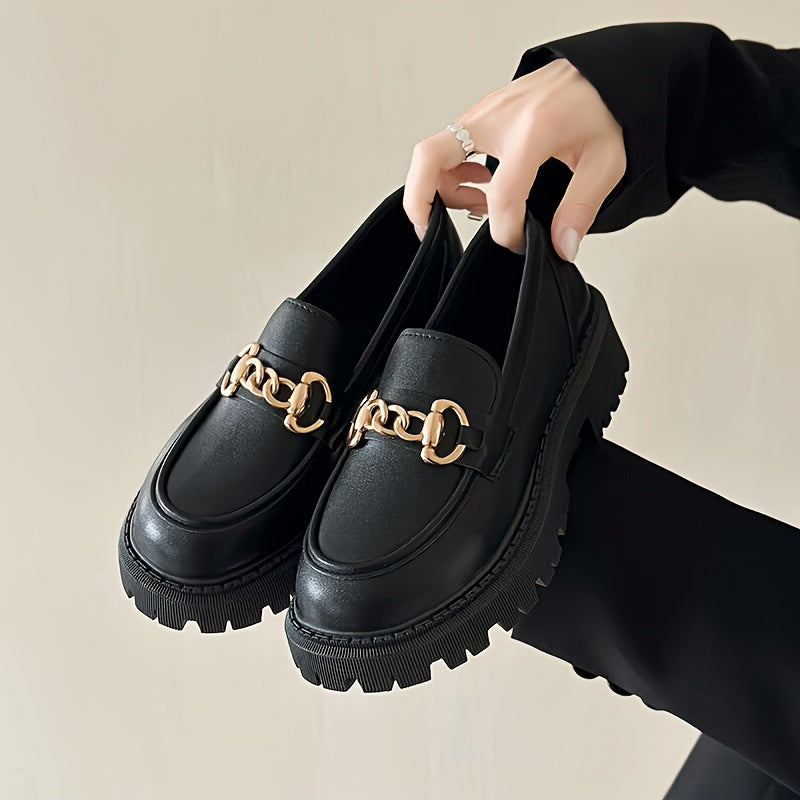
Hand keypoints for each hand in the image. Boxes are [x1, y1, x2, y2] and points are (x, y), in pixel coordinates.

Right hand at [403, 57, 625, 259]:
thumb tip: (561, 246)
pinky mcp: (479, 116)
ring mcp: (483, 113)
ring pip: (432, 155)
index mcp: (532, 130)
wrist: (602, 69)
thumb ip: (580, 207)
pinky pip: (446, 148)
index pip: (501, 194)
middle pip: (430, 158)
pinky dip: (451, 174)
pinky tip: (480, 186)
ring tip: (477, 205)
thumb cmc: (605, 106)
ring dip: (441, 190)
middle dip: (420, 201)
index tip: (517, 242)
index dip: (506, 230)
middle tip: (429, 231)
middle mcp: (497, 116)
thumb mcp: (606, 161)